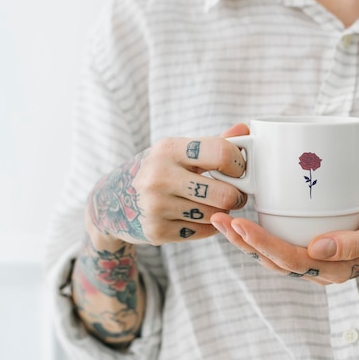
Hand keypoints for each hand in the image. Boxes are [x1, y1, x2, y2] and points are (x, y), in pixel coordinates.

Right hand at [86, 124, 248, 245]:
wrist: (112, 202)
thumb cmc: (159, 171)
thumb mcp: (179, 152)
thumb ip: (215, 143)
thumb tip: (246, 127)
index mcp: (168, 149)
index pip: (222, 153)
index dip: (240, 164)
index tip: (239, 170)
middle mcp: (159, 176)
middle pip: (224, 193)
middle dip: (237, 196)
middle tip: (235, 195)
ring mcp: (155, 206)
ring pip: (215, 215)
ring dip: (221, 212)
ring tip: (213, 204)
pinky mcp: (157, 231)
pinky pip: (203, 232)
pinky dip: (208, 226)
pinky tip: (197, 217)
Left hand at [210, 204, 358, 284]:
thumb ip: (352, 244)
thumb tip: (317, 248)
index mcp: (334, 270)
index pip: (291, 260)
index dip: (264, 244)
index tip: (240, 223)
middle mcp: (319, 270)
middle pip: (273, 261)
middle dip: (243, 242)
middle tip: (218, 219)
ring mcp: (313, 262)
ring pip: (271, 257)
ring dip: (244, 241)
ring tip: (221, 220)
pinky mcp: (310, 249)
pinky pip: (279, 247)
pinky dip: (258, 236)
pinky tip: (243, 221)